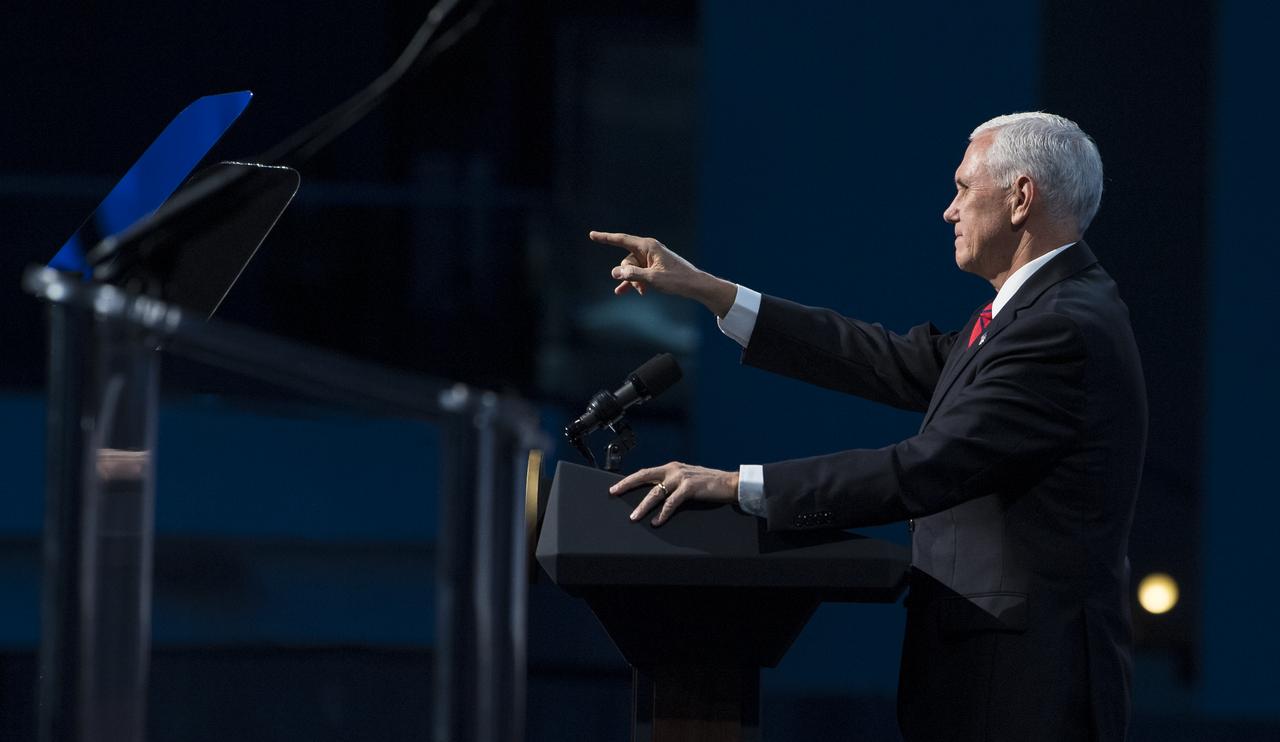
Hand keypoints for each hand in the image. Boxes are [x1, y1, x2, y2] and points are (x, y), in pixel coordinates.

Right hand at [589, 230, 736, 316]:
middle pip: (626, 260)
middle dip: (628, 274)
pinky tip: (622, 292)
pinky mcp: (652, 268)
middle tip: (640, 286)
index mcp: (648, 246)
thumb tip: (615, 272)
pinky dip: (632, 282)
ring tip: (641, 292)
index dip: (605, 238)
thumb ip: (632, 275)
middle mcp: (648, 250)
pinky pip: (636, 274)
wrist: (694, 286)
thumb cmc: (676, 280)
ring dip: (633, 282)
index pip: (621, 240)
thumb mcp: (653, 279)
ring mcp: (650, 259)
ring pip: (631, 269)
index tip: (592, 235)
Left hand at [608, 461, 738, 525]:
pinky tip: (657, 521)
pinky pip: (671, 503)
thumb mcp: (687, 480)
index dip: (629, 479)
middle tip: (614, 493)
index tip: (616, 486)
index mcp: (672, 467)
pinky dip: (663, 513)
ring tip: (634, 517)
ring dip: (643, 506)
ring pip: (656, 493)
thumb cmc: (709, 484)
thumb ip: (672, 484)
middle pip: (644, 476)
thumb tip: (655, 495)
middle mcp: (674, 469)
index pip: (645, 472)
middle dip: (627, 485)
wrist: (730, 483)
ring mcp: (681, 478)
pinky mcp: (689, 488)